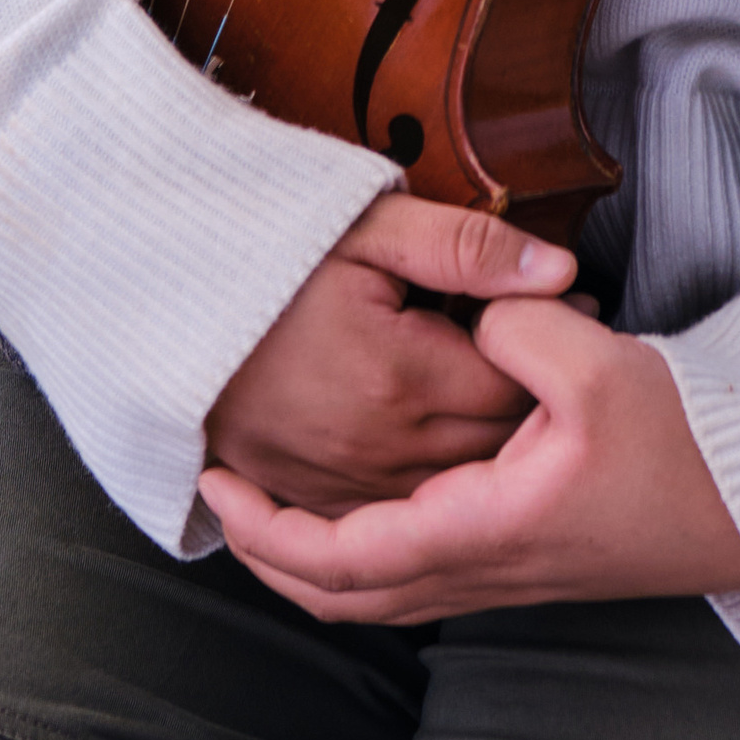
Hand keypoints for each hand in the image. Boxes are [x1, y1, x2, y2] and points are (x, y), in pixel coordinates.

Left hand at [202, 287, 739, 621]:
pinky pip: (418, 582)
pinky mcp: (527, 560)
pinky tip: (361, 516)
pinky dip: (363, 562)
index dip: (270, 532)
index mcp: (486, 527)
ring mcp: (507, 574)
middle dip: (271, 560)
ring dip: (312, 565)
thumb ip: (517, 325)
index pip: (346, 557)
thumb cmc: (685, 443)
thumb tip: (474, 312)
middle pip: (346, 597)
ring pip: (380, 598)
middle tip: (222, 506)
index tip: (221, 486)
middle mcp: (486, 567)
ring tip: (270, 512)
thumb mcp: (599, 364)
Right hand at [203, 194, 575, 514]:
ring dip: (492, 444)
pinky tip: (446, 435)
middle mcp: (378, 451)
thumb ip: (468, 246)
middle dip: (535, 398)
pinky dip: (437, 482)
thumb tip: (558, 270)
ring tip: (506, 384)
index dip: (555, 343)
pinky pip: (403, 512)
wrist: (164, 307)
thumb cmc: (265, 258)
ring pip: (457, 485)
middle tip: (553, 347)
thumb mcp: (368, 226)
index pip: (519, 384)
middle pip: (497, 444)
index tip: (575, 308)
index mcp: (402, 380)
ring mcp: (343, 486)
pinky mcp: (314, 502)